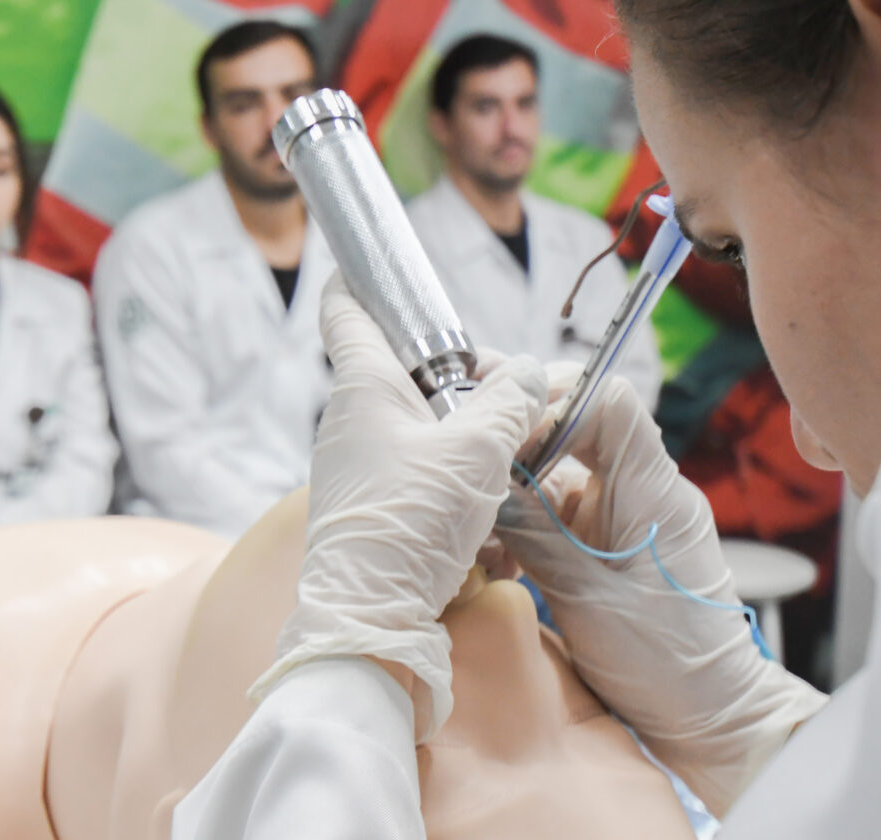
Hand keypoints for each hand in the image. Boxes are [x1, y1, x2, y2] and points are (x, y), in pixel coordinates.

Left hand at [253, 275, 545, 741]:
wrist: (371, 621)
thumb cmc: (410, 524)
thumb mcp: (476, 451)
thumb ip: (510, 402)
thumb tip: (531, 373)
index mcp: (362, 386)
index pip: (349, 310)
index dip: (360, 279)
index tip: (370, 260)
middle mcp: (352, 421)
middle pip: (411, 375)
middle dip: (466, 383)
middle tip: (516, 397)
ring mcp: (360, 468)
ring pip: (428, 434)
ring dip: (474, 448)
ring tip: (516, 469)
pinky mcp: (375, 510)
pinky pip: (427, 483)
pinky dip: (463, 494)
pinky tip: (495, 530)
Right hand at [495, 375, 827, 815]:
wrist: (712, 718)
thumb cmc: (668, 663)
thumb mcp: (587, 596)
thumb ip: (534, 533)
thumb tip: (484, 487)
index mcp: (652, 490)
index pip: (605, 399)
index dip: (549, 401)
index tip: (501, 434)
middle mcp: (643, 491)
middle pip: (575, 428)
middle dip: (518, 446)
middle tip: (470, 471)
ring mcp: (628, 517)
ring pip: (559, 473)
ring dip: (515, 493)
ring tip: (479, 530)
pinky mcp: (613, 546)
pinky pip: (562, 513)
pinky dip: (526, 526)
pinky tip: (498, 559)